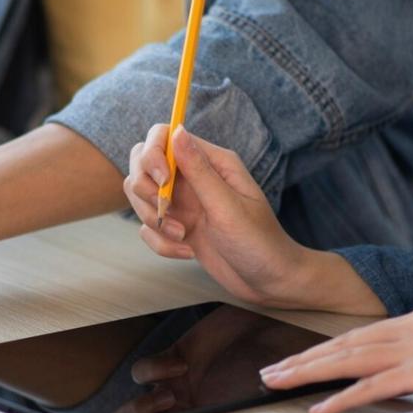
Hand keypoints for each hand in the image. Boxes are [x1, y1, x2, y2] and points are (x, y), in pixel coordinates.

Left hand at [110, 305, 266, 412]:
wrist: (264, 333)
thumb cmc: (265, 372)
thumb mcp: (255, 404)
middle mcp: (185, 408)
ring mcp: (174, 385)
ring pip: (137, 406)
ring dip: (145, 406)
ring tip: (171, 395)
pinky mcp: (170, 358)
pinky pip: (145, 371)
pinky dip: (155, 370)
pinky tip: (180, 366)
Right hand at [124, 125, 384, 314]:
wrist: (270, 282)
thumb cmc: (259, 242)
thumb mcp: (227, 206)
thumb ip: (199, 170)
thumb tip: (176, 130)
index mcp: (212, 162)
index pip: (164, 136)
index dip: (153, 155)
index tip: (161, 182)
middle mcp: (194, 177)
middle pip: (143, 164)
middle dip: (145, 189)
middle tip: (165, 212)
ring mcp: (184, 202)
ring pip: (142, 197)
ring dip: (153, 220)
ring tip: (183, 236)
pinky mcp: (178, 226)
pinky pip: (149, 227)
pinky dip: (160, 242)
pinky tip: (186, 252)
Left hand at [259, 306, 412, 412]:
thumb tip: (388, 371)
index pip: (357, 334)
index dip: (323, 349)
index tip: (296, 359)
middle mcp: (411, 326)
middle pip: (344, 344)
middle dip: (304, 359)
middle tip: (272, 371)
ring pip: (349, 360)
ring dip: (310, 374)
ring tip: (280, 383)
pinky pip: (373, 388)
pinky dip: (342, 398)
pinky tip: (320, 408)